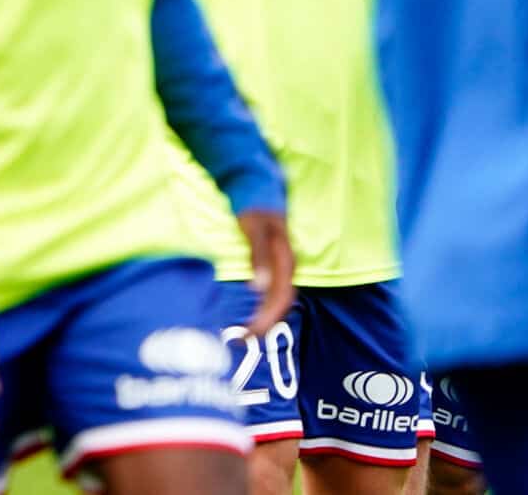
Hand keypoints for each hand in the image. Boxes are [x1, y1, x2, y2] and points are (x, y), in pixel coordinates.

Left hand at [237, 209, 294, 335]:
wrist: (256, 187)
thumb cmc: (254, 207)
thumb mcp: (253, 229)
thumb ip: (258, 256)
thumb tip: (258, 288)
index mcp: (285, 261)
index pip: (280, 299)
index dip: (267, 320)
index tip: (249, 334)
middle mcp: (286, 267)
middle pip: (280, 303)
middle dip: (264, 325)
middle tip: (240, 340)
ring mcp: (281, 266)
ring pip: (277, 299)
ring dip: (264, 317)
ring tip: (244, 333)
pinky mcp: (273, 264)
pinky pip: (271, 291)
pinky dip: (261, 305)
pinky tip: (251, 313)